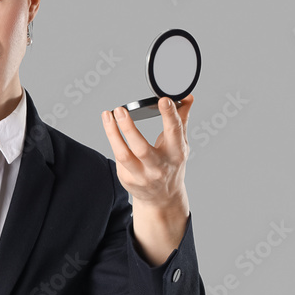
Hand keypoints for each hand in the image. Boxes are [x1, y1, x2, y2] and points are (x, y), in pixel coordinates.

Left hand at [100, 95, 193, 210]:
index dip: (170, 115)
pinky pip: (118, 158)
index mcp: (176, 153)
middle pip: (142, 148)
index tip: (163, 100)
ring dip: (113, 134)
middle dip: (129, 128)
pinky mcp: (128, 179)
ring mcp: (142, 176)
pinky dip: (114, 142)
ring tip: (107, 116)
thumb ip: (181, 120)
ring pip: (123, 155)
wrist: (163, 198)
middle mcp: (159, 167)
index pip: (174, 132)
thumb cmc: (171, 165)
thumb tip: (187, 97)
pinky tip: (111, 130)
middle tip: (120, 110)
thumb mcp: (180, 144)